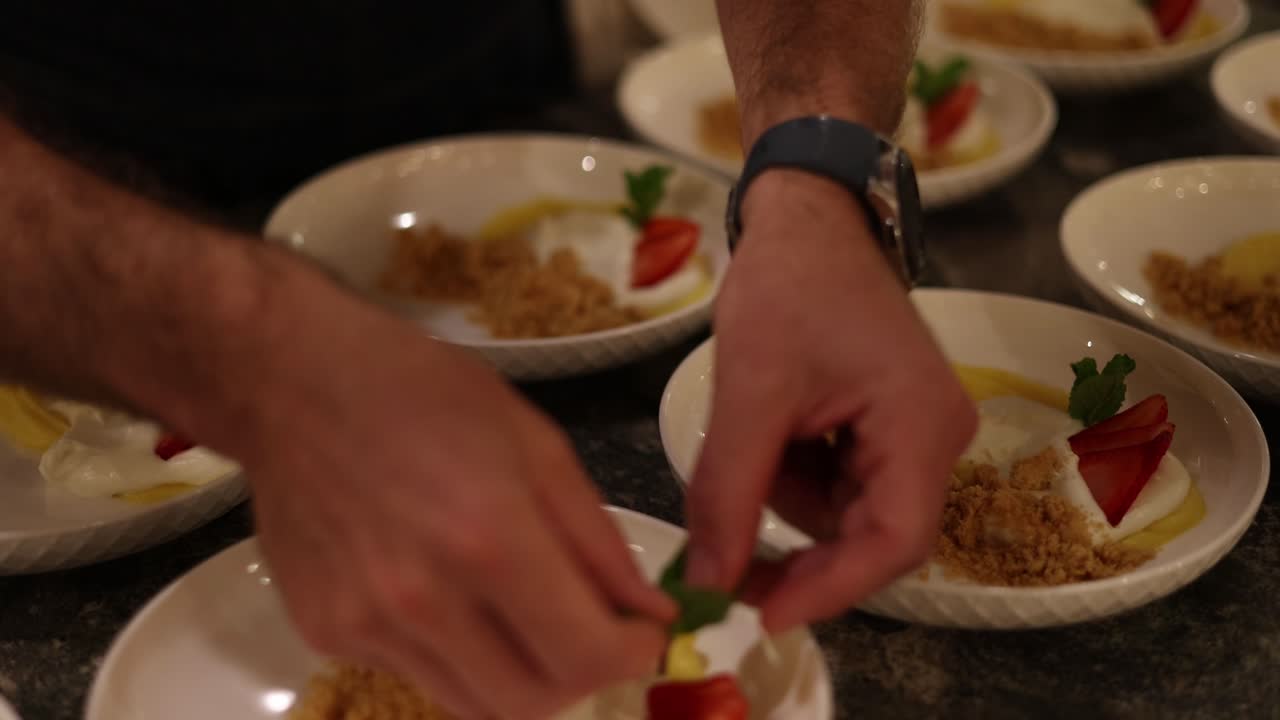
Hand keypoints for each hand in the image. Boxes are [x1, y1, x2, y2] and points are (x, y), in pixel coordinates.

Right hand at [217, 280, 674, 718]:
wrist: (290, 383)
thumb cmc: (421, 392)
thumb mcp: (536, 443)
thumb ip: (598, 540)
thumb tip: (649, 613)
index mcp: (489, 536)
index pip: (583, 655)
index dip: (630, 657)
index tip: (640, 635)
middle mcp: (424, 598)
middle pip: (531, 705)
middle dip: (579, 677)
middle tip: (588, 633)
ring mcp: (367, 624)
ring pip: (473, 707)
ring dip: (519, 677)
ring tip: (520, 613)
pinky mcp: (324, 634)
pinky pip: (417, 675)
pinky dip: (455, 656)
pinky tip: (447, 594)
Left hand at [683, 170, 976, 631]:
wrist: (809, 217)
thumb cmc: (788, 284)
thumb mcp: (749, 390)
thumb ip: (727, 492)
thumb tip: (705, 584)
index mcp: (921, 425)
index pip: (893, 542)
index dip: (829, 589)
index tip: (761, 615)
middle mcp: (936, 437)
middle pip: (870, 533)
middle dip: (794, 544)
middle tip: (721, 553)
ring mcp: (915, 432)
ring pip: (846, 512)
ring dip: (785, 498)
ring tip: (751, 433)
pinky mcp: (889, 426)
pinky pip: (840, 482)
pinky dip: (793, 474)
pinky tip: (771, 427)